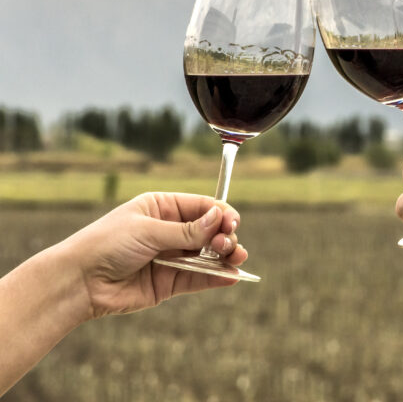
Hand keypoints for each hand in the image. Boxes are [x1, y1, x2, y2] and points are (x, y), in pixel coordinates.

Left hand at [58, 192, 249, 319]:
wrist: (78, 282)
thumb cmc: (107, 245)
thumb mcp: (148, 231)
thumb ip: (186, 230)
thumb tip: (220, 218)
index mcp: (162, 208)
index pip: (201, 207)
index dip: (220, 214)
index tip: (232, 223)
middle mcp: (169, 231)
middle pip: (210, 231)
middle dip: (224, 236)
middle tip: (227, 245)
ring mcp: (171, 257)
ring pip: (208, 255)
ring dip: (225, 256)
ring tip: (236, 258)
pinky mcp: (169, 283)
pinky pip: (199, 278)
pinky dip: (216, 277)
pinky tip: (232, 277)